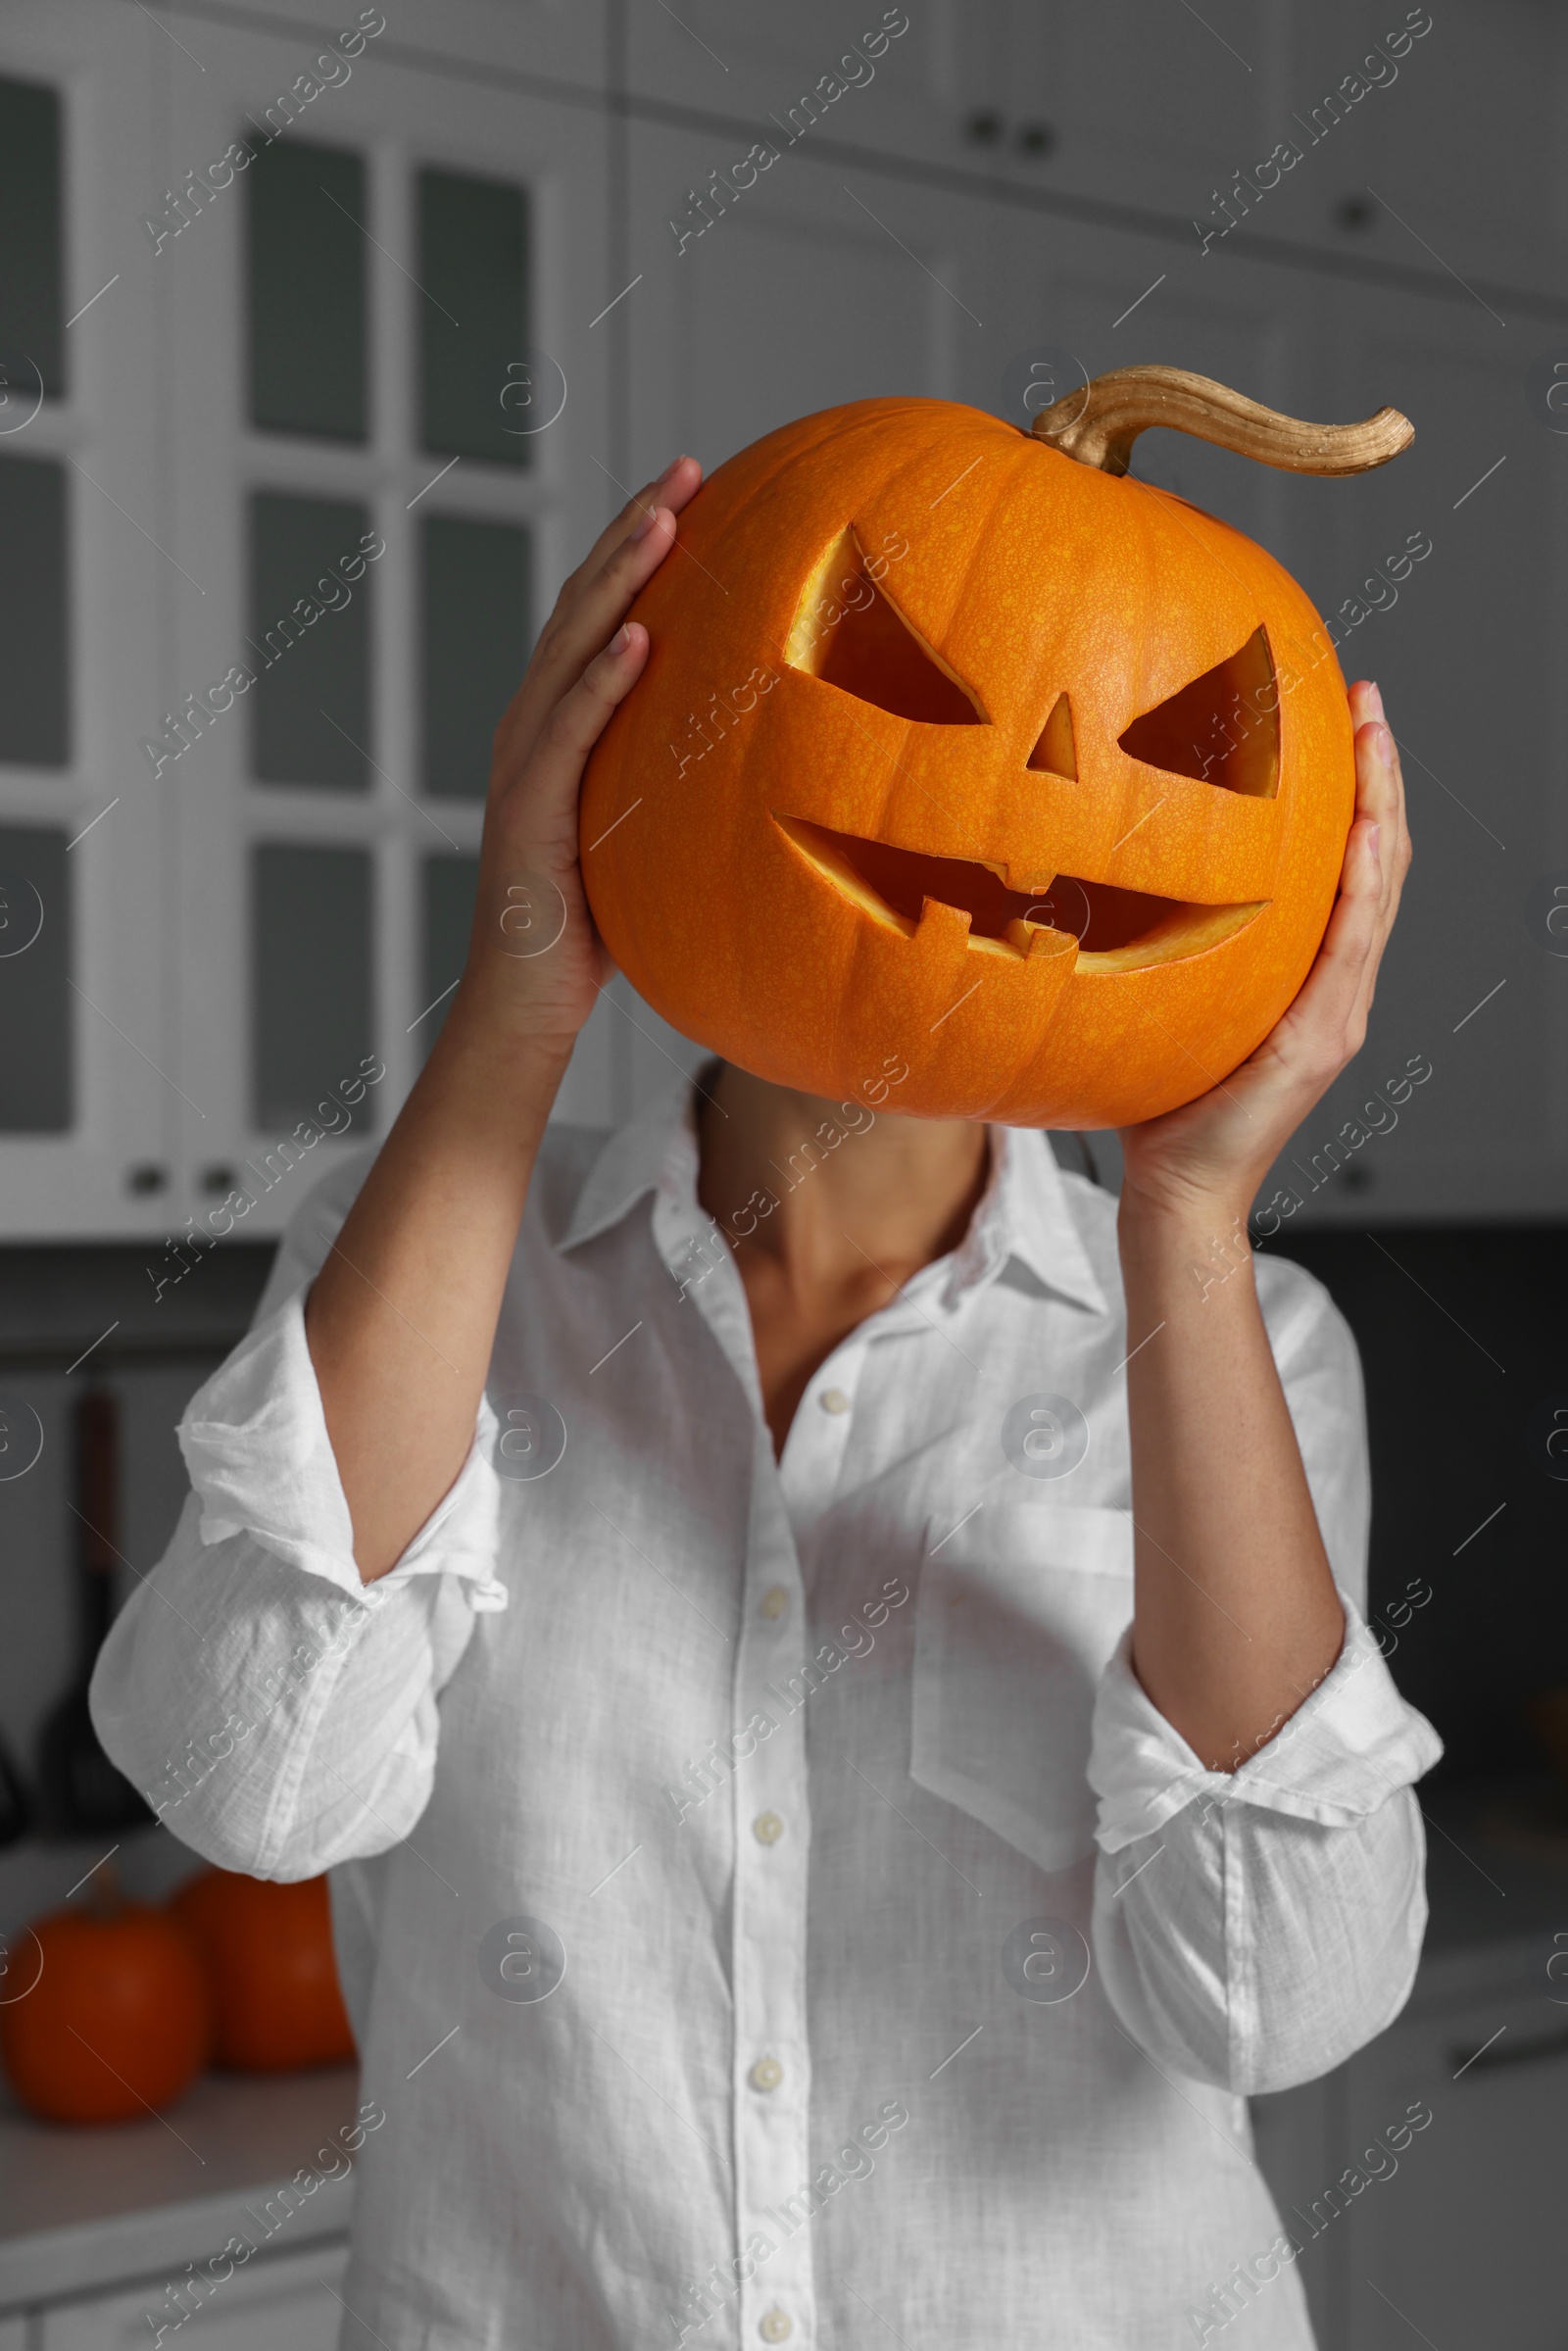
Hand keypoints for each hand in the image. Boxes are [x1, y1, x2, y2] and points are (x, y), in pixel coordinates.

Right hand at [448, 454, 702, 1057]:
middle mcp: (532, 731)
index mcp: (560, 729)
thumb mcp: (649, 841)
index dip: (639, 549)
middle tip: (687, 467)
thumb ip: (681, 788)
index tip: (695, 489)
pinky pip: (569, 735)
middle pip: (582, 610)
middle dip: (633, 533)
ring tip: (665, 521)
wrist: (525, 1010)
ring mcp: (523, 768)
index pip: (600, 618)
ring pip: (570, 653)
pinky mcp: (529, 813)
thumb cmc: (594, 934)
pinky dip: (602, 683)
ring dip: (619, 582)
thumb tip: (770, 759)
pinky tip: (641, 637)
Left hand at [1117, 679, 1410, 1223]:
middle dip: (1379, 774)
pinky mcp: (1317, 1043)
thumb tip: (1102, 860)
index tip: (1342, 716)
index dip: (1355, 790)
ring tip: (1373, 735)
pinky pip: (1348, 949)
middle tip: (1367, 697)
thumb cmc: (1156, 1104)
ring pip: (1378, 892)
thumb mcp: (1165, 998)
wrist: (1173, 1193)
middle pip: (1378, 862)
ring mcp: (1336, 1016)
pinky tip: (1360, 833)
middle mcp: (1337, 990)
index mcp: (1309, 977)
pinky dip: (1360, 886)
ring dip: (1381, 808)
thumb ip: (1167, 941)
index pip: (1347, 865)